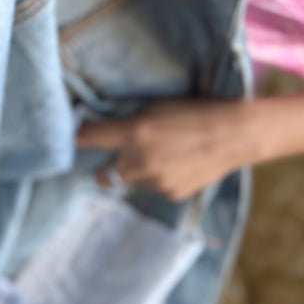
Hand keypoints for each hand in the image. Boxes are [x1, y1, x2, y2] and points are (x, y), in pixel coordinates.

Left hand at [76, 98, 261, 201]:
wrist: (235, 135)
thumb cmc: (194, 112)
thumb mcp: (155, 107)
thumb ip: (128, 122)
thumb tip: (103, 129)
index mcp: (134, 133)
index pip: (88, 139)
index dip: (74, 139)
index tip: (67, 140)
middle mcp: (139, 161)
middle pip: (102, 174)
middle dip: (105, 166)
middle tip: (117, 155)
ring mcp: (155, 182)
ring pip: (128, 182)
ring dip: (134, 172)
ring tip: (158, 155)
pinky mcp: (170, 195)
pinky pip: (151, 189)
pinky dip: (155, 179)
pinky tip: (174, 165)